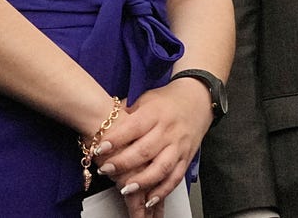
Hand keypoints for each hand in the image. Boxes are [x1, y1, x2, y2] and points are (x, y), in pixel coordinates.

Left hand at [94, 80, 211, 210]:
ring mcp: (178, 146)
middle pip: (145, 150)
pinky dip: (163, 190)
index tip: (99, 148)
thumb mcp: (144, 99)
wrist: (197, 100)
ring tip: (125, 188)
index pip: (133, 127)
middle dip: (123, 163)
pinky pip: (175, 178)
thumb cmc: (166, 100)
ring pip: (161, 167)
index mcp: (154, 113)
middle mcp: (168, 131)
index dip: (116, 139)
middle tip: (105, 169)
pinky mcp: (186, 159)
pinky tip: (150, 198)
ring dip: (142, 181)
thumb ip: (126, 112)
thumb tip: (103, 123)